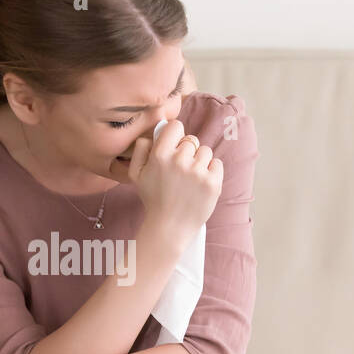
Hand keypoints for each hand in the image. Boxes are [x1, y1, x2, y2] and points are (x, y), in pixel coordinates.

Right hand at [109, 120, 221, 243]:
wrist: (169, 227)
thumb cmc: (153, 200)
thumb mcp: (136, 174)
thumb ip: (141, 149)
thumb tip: (154, 132)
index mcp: (160, 155)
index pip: (176, 126)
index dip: (175, 134)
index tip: (175, 145)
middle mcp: (179, 161)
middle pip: (192, 140)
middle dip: (187, 152)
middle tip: (181, 171)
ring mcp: (198, 172)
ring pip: (205, 151)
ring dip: (200, 162)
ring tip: (191, 179)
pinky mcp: (213, 183)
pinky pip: (217, 164)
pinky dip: (212, 172)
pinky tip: (201, 184)